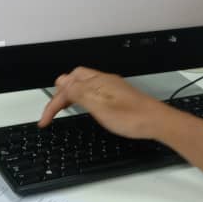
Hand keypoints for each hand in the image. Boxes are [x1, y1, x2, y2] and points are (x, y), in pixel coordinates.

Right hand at [38, 67, 175, 139]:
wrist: (157, 122)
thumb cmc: (134, 117)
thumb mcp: (101, 107)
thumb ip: (80, 94)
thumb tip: (62, 83)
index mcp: (97, 82)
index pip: (66, 87)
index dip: (52, 104)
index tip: (44, 120)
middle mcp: (104, 80)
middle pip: (73, 78)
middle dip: (59, 93)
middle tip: (52, 111)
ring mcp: (111, 87)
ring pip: (83, 83)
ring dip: (69, 94)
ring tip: (62, 108)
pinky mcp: (117, 94)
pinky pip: (92, 89)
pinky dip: (81, 96)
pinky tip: (84, 106)